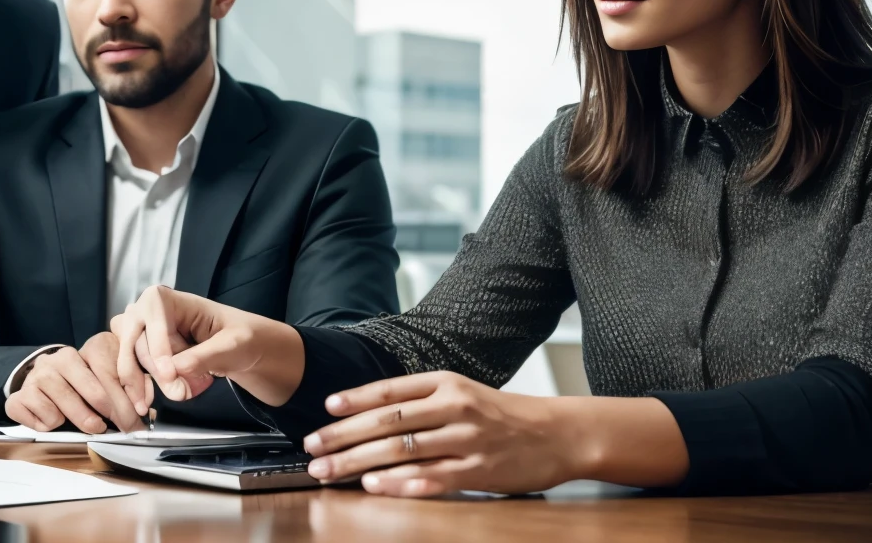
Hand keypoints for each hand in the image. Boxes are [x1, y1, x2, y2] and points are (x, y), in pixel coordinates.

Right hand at [4, 333, 151, 433]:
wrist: (42, 379)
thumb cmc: (85, 383)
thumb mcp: (111, 376)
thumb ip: (131, 385)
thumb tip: (146, 404)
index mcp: (89, 348)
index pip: (114, 372)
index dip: (130, 398)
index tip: (140, 417)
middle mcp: (61, 357)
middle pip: (95, 391)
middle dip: (114, 415)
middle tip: (123, 429)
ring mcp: (38, 375)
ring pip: (65, 403)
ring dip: (82, 420)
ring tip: (92, 426)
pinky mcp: (20, 395)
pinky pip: (40, 417)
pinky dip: (50, 425)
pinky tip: (56, 420)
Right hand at [109, 285, 303, 410]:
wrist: (243, 350)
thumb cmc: (240, 338)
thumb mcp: (231, 345)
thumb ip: (204, 356)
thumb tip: (173, 369)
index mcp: (168, 299)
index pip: (153, 319)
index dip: (158, 347)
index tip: (169, 374)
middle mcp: (146, 313)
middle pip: (136, 343)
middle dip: (157, 373)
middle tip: (181, 393)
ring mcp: (139, 334)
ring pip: (131, 361)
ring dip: (151, 383)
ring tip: (183, 392)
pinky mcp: (139, 354)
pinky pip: (130, 372)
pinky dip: (141, 388)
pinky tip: (152, 400)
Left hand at [301, 372, 686, 496]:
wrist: (559, 433)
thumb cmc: (504, 415)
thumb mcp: (463, 393)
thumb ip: (422, 400)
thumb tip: (372, 411)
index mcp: (447, 383)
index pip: (390, 390)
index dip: (354, 400)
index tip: (324, 409)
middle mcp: (454, 407)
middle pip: (387, 422)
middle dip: (343, 436)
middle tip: (313, 447)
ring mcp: (466, 439)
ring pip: (402, 451)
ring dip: (359, 462)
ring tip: (330, 472)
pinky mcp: (479, 471)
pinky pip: (433, 478)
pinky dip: (401, 483)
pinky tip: (376, 487)